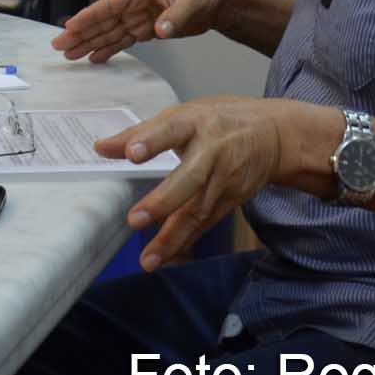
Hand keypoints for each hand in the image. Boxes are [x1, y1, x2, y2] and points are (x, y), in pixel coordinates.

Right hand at [52, 0, 237, 63]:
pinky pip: (123, 39)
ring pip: (109, 31)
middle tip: (60, 45)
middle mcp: (134, 1)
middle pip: (103, 19)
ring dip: (90, 43)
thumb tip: (160, 30)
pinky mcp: (147, 27)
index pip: (109, 4)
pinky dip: (109, 48)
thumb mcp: (193, 2)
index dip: (89, 16)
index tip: (70, 26)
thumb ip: (175, 17)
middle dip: (81, 33)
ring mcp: (139, 15)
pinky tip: (95, 57)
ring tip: (70, 54)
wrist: (222, 1)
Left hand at [99, 96, 290, 268]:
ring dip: (172, 237)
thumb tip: (100, 148)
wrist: (274, 135)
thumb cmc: (217, 120)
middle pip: (189, 178)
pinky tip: (163, 256)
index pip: (171, 130)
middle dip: (163, 200)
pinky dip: (184, 241)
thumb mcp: (182, 115)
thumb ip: (140, 133)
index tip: (132, 153)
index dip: (152, 141)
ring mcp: (223, 179)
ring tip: (148, 259)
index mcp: (194, 123)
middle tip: (135, 219)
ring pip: (197, 210)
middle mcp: (211, 152)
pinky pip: (205, 223)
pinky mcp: (230, 199)